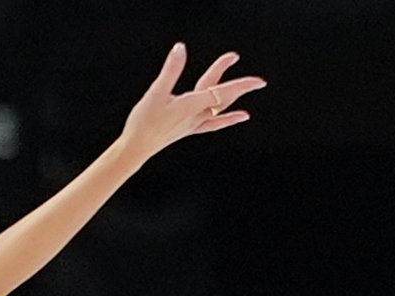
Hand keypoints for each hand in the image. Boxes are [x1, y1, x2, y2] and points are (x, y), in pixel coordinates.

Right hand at [119, 44, 265, 162]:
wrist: (136, 148)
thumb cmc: (144, 122)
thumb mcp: (156, 92)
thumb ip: (171, 70)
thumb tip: (180, 48)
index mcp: (191, 104)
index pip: (222, 91)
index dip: (241, 84)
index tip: (258, 81)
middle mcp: (196, 115)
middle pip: (223, 98)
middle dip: (240, 87)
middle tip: (257, 79)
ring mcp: (193, 123)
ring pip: (219, 110)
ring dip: (234, 101)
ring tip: (249, 94)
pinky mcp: (187, 129)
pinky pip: (213, 123)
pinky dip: (228, 119)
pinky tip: (241, 116)